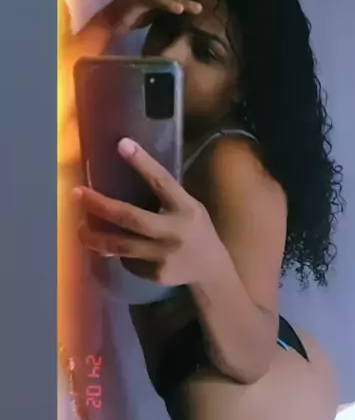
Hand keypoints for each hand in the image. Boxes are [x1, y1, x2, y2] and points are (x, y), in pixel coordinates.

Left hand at [74, 138, 223, 286]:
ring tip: (80, 229)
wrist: (211, 270)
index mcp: (186, 207)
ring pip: (121, 245)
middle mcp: (175, 231)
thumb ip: (164, 198)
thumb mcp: (189, 206)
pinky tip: (120, 251)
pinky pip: (129, 261)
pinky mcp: (156, 275)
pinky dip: (119, 254)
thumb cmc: (195, 230)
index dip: (142, 162)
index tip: (122, 144)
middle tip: (77, 194)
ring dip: (95, 237)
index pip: (162, 181)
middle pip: (131, 218)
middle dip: (100, 205)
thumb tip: (124, 184)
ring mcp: (164, 255)